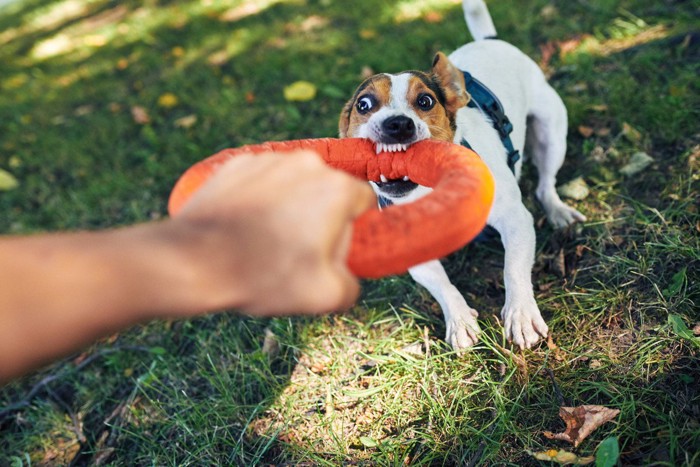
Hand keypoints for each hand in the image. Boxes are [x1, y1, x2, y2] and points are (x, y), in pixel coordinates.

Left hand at [171, 150, 375, 316]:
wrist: (195, 260)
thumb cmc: (262, 274)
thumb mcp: (325, 295)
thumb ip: (353, 285)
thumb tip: (350, 279)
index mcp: (336, 189)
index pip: (364, 202)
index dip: (353, 229)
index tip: (333, 248)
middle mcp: (307, 164)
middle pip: (328, 191)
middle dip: (319, 218)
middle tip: (298, 251)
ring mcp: (270, 160)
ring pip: (294, 185)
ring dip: (289, 208)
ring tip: (266, 241)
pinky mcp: (238, 163)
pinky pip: (262, 182)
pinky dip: (260, 200)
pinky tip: (246, 228)